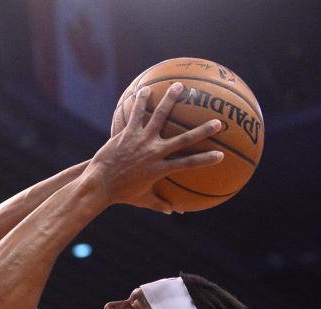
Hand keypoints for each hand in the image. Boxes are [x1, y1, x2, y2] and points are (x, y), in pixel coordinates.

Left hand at [85, 82, 223, 212]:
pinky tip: (145, 89)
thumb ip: (160, 204)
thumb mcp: (142, 200)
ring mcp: (141, 141)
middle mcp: (154, 153)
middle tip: (218, 122)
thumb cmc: (121, 194)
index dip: (205, 160)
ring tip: (179, 86)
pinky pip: (136, 114)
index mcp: (160, 169)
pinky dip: (141, 101)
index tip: (221, 155)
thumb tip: (174, 211)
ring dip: (171, 100)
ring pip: (159, 116)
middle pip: (183, 139)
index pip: (188, 164)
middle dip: (202, 130)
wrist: (99, 184)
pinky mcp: (127, 133)